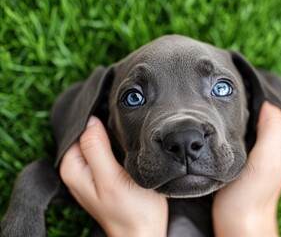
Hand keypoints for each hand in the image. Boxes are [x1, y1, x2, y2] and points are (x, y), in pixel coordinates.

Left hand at [60, 116, 167, 236]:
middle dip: (104, 129)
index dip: (97, 123)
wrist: (144, 231)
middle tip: (125, 136)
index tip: (117, 126)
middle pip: (87, 135)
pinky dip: (116, 146)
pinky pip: (106, 150)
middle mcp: (77, 168)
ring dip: (112, 138)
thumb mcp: (111, 178)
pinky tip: (127, 149)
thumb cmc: (131, 210)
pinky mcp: (104, 174)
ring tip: (127, 142)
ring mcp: (91, 171)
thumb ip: (96, 148)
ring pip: (98, 141)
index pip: (79, 130)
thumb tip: (90, 119)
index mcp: (72, 168)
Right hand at [212, 101, 280, 236]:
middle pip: (261, 116)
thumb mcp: (266, 161)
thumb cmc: (251, 196)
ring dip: (236, 117)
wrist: (236, 222)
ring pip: (248, 125)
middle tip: (224, 99)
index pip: (274, 110)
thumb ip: (271, 131)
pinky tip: (219, 128)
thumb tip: (267, 102)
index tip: (236, 93)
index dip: (257, 99)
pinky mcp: (242, 159)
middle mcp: (273, 146)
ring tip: (219, 110)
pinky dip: (230, 129)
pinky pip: (238, 136)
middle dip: (245, 106)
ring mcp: (257, 153)